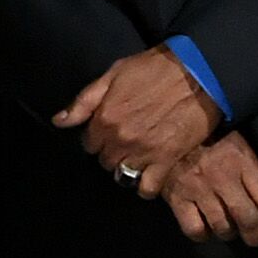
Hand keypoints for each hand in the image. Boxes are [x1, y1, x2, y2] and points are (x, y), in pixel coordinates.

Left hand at [56, 47, 221, 182]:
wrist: (198, 72)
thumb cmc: (155, 69)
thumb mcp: (113, 74)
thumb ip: (84, 101)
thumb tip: (59, 121)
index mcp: (104, 118)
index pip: (88, 144)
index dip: (98, 138)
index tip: (110, 132)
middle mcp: (120, 139)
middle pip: (105, 161)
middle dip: (112, 153)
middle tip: (127, 142)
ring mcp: (143, 152)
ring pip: (123, 175)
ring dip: (128, 168)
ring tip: (139, 157)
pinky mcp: (166, 160)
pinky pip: (148, 188)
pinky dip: (147, 186)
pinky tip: (150, 175)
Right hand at [156, 133, 257, 247]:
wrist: (169, 133)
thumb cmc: (211, 139)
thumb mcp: (240, 148)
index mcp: (242, 163)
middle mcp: (222, 177)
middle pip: (247, 218)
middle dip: (255, 236)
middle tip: (256, 240)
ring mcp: (198, 189)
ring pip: (221, 226)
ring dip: (229, 234)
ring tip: (229, 230)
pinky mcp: (177, 198)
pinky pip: (194, 229)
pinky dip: (203, 235)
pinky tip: (205, 228)